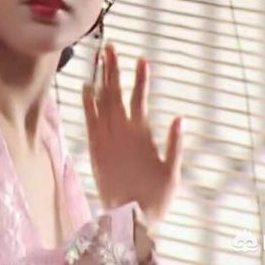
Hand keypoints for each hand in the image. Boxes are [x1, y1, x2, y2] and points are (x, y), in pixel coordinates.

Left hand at [82, 42, 183, 230]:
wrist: (127, 218)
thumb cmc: (155, 197)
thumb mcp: (172, 173)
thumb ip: (175, 145)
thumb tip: (180, 117)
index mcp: (140, 135)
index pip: (140, 99)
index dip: (141, 78)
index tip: (142, 58)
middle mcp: (120, 132)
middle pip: (115, 93)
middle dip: (113, 68)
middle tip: (110, 46)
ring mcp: (105, 139)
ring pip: (100, 102)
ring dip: (99, 79)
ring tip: (98, 58)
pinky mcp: (94, 148)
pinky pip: (88, 120)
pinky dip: (87, 102)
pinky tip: (85, 86)